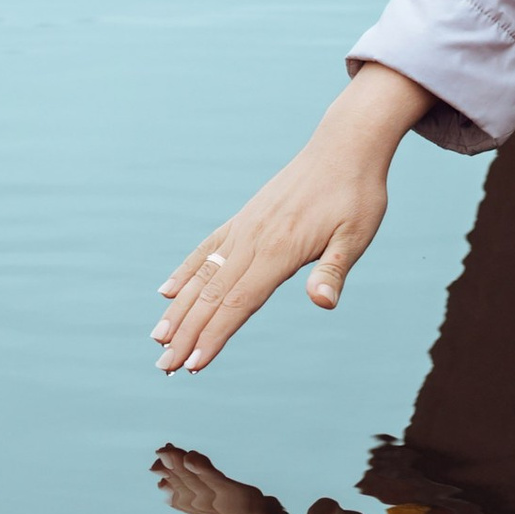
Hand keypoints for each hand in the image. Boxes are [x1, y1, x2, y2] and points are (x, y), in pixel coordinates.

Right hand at [152, 62, 428, 373]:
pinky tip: (166, 291)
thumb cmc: (356, 195)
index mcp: (280, 250)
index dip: (215, 335)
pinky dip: (185, 271)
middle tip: (163, 367)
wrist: (345, 146)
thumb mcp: (357, 234)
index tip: (193, 365)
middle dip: (186, 334)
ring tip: (157, 339)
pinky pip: (207, 249)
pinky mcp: (244, 218)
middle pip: (212, 295)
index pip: (239, 302)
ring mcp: (244, 227)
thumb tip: (323, 302)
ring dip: (178, 309)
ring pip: (202, 275)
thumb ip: (334, 270)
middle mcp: (253, 240)